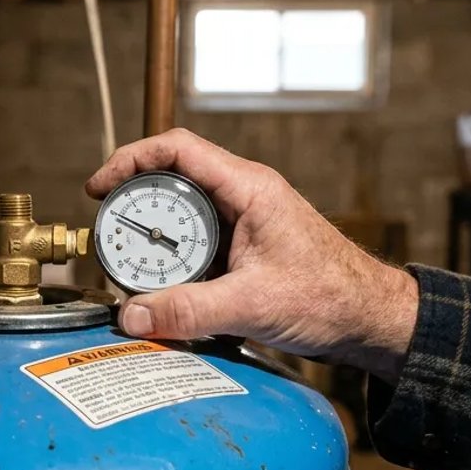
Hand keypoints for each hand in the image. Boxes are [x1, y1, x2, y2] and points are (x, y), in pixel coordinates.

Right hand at [86, 128, 417, 381]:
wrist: (370, 319)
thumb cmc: (332, 297)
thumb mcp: (252, 305)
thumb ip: (189, 311)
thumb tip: (133, 316)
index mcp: (250, 188)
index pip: (177, 150)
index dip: (130, 160)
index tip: (100, 186)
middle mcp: (244, 197)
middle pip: (171, 182)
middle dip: (133, 206)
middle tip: (108, 235)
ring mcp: (244, 223)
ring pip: (182, 218)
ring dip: (153, 240)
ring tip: (129, 267)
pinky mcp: (244, 251)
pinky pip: (196, 246)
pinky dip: (173, 263)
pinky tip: (162, 289)